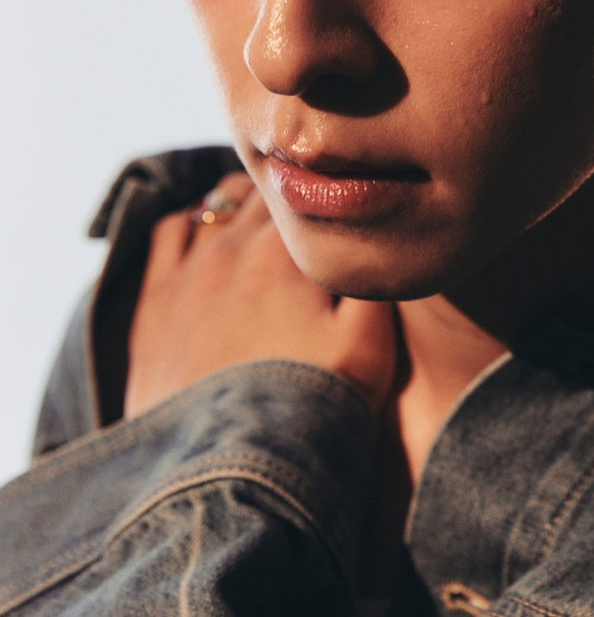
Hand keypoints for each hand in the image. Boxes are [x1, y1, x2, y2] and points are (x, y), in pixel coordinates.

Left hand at [124, 173, 396, 418]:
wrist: (227, 473)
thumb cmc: (310, 405)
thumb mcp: (370, 342)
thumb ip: (373, 275)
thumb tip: (373, 229)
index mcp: (285, 248)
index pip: (306, 187)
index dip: (325, 188)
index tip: (340, 196)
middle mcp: (231, 245)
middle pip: (262, 190)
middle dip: (287, 193)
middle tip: (308, 210)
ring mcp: (185, 270)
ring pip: (217, 203)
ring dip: (242, 204)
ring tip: (263, 223)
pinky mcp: (153, 302)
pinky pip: (169, 232)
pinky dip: (192, 222)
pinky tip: (207, 237)